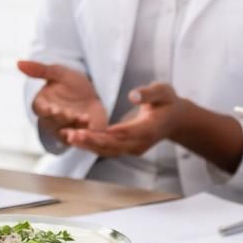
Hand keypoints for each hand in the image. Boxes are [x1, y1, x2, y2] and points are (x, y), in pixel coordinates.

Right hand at [17, 60, 107, 141]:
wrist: (92, 94)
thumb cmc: (71, 84)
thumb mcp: (58, 73)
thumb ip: (40, 70)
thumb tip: (19, 62)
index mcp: (42, 104)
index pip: (40, 109)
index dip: (46, 110)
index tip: (53, 109)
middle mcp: (50, 120)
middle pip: (53, 123)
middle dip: (62, 119)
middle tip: (71, 114)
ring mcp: (64, 130)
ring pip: (65, 133)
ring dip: (73, 128)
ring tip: (84, 119)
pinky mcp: (78, 136)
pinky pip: (78, 141)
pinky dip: (83, 137)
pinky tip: (91, 129)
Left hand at [57, 81, 184, 157]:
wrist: (174, 119)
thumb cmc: (167, 102)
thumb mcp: (163, 91)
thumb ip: (149, 93)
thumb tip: (133, 95)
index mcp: (150, 128)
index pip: (128, 132)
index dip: (110, 133)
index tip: (93, 130)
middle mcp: (140, 142)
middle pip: (114, 145)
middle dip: (93, 141)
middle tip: (73, 134)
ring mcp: (133, 148)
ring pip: (108, 150)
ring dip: (88, 145)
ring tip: (69, 136)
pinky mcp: (126, 148)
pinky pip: (107, 149)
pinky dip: (91, 145)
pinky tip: (75, 139)